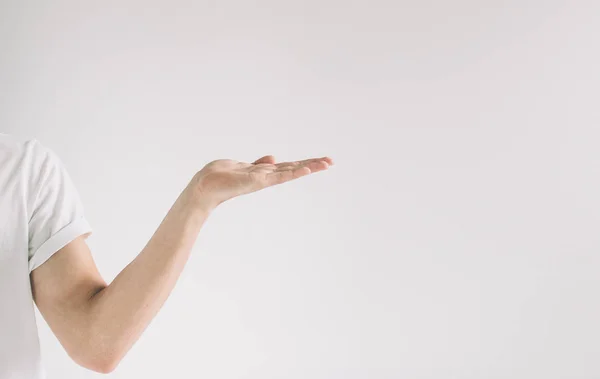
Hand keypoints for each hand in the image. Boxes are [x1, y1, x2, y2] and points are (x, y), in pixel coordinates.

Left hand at [187, 155, 333, 209]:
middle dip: (313, 165)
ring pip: (291, 171)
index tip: (322, 160)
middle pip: (294, 168)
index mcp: (264, 173)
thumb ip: (259, 163)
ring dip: (309, 167)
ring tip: (326, 164)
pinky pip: (280, 176)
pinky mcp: (258, 181)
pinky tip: (306, 169)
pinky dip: (294, 172)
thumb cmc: (220, 177)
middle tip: (332, 162)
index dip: (305, 162)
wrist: (204, 187)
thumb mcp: (243, 166)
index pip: (289, 166)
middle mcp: (267, 177)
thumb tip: (274, 157)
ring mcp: (264, 180)